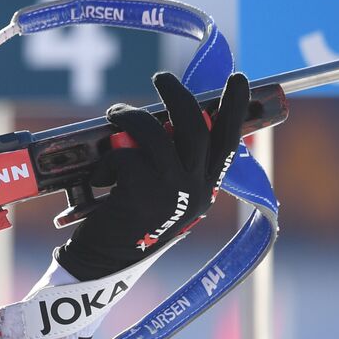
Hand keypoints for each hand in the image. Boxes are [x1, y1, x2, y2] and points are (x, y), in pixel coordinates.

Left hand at [57, 72, 249, 279]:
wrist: (105, 261)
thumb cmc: (131, 222)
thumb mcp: (165, 194)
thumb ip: (173, 163)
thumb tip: (164, 120)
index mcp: (206, 188)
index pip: (228, 141)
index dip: (234, 108)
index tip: (238, 79)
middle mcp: (196, 189)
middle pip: (195, 126)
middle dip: (177, 94)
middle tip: (161, 77)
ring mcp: (170, 190)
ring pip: (153, 133)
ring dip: (131, 117)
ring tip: (116, 114)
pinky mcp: (140, 191)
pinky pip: (123, 154)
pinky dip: (108, 159)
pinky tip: (99, 176)